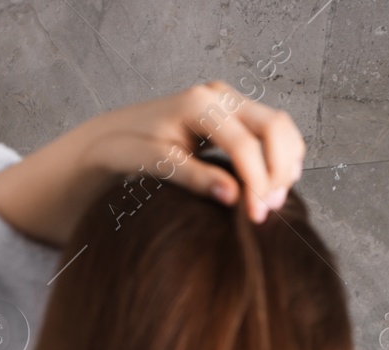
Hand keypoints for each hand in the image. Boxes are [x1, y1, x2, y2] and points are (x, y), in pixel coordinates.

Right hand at [0, 80, 306, 247]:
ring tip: (252, 211)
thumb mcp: (206, 164)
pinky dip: (214, 180)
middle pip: (272, 129)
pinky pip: (197, 159)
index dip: (289, 166)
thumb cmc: (159, 164)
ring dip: (259, 179)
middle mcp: (211, 98)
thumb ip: (243, 169)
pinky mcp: (154, 137)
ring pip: (244, 141)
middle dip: (278, 174)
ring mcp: (184, 110)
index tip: (279, 201)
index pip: (281, 128)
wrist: (99, 156)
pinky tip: (227, 196)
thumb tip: (279, 197)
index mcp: (229, 103)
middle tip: (268, 210)